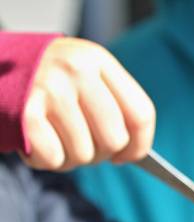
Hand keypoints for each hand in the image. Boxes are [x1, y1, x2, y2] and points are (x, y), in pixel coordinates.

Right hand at [20, 37, 155, 170]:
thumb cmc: (43, 82)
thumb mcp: (80, 77)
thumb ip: (111, 105)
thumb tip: (133, 153)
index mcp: (96, 60)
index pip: (141, 114)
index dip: (139, 145)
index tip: (126, 157)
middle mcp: (75, 70)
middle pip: (115, 139)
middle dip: (101, 155)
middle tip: (83, 148)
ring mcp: (49, 89)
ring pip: (84, 154)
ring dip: (69, 159)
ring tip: (54, 140)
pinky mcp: (24, 112)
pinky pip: (53, 158)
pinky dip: (44, 161)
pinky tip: (35, 142)